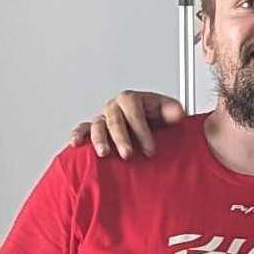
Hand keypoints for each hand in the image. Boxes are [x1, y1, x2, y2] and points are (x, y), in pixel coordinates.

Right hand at [65, 91, 186, 158]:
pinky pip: (83, 130)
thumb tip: (178, 113)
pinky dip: (79, 135)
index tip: (150, 148)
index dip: (141, 130)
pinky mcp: (96, 129)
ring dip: (99, 139)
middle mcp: (115, 107)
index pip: (133, 111)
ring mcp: (104, 118)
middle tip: (129, 154)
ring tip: (104, 153)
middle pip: (114, 120)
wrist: (152, 124)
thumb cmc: (158, 118)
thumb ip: (173, 111)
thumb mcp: (169, 112)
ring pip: (97, 125)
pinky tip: (76, 143)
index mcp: (132, 100)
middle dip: (121, 138)